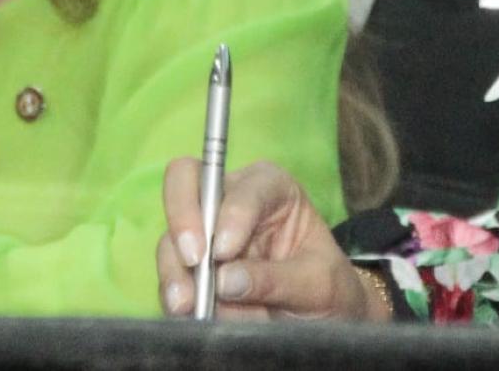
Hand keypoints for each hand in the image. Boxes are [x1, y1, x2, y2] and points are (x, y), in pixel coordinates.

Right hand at [156, 158, 389, 321]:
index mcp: (270, 187)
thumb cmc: (328, 288)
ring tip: (187, 304)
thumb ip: (277, 279)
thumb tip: (225, 280)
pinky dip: (173, 290)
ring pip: (171, 233)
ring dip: (175, 268)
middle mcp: (228, 199)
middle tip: (191, 258)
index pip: (244, 186)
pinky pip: (170, 270)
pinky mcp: (189, 263)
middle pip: (185, 180)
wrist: (319, 319)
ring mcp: (204, 230)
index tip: (225, 251)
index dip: (231, 214)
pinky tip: (184, 310)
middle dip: (183, 217)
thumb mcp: (320, 284)